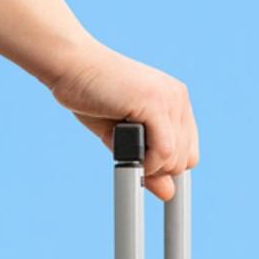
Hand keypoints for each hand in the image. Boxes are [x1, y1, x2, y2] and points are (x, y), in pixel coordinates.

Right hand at [50, 40, 197, 199]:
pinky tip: (128, 153)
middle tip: (128, 158)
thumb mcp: (124, 138)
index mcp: (175, 102)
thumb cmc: (91, 98)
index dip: (167, 168)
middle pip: (186, 160)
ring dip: (149, 167)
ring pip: (176, 159)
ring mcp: (169, 99)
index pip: (189, 152)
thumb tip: (168, 194)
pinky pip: (164, 152)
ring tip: (124, 150)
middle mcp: (178, 99)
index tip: (146, 172)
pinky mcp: (154, 103)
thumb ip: (148, 163)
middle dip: (157, 170)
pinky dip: (147, 163)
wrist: (69, 65)